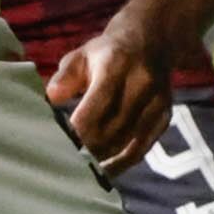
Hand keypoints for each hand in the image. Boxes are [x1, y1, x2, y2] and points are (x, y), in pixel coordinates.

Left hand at [46, 12, 176, 171]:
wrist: (152, 41)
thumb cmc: (106, 53)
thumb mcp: (80, 56)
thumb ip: (64, 77)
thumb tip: (50, 98)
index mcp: (116, 67)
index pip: (94, 109)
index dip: (76, 133)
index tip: (55, 146)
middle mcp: (141, 85)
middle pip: (110, 131)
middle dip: (86, 150)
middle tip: (63, 164)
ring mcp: (156, 103)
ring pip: (125, 144)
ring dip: (101, 160)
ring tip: (78, 171)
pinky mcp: (164, 118)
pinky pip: (141, 149)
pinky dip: (120, 163)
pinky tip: (102, 171)